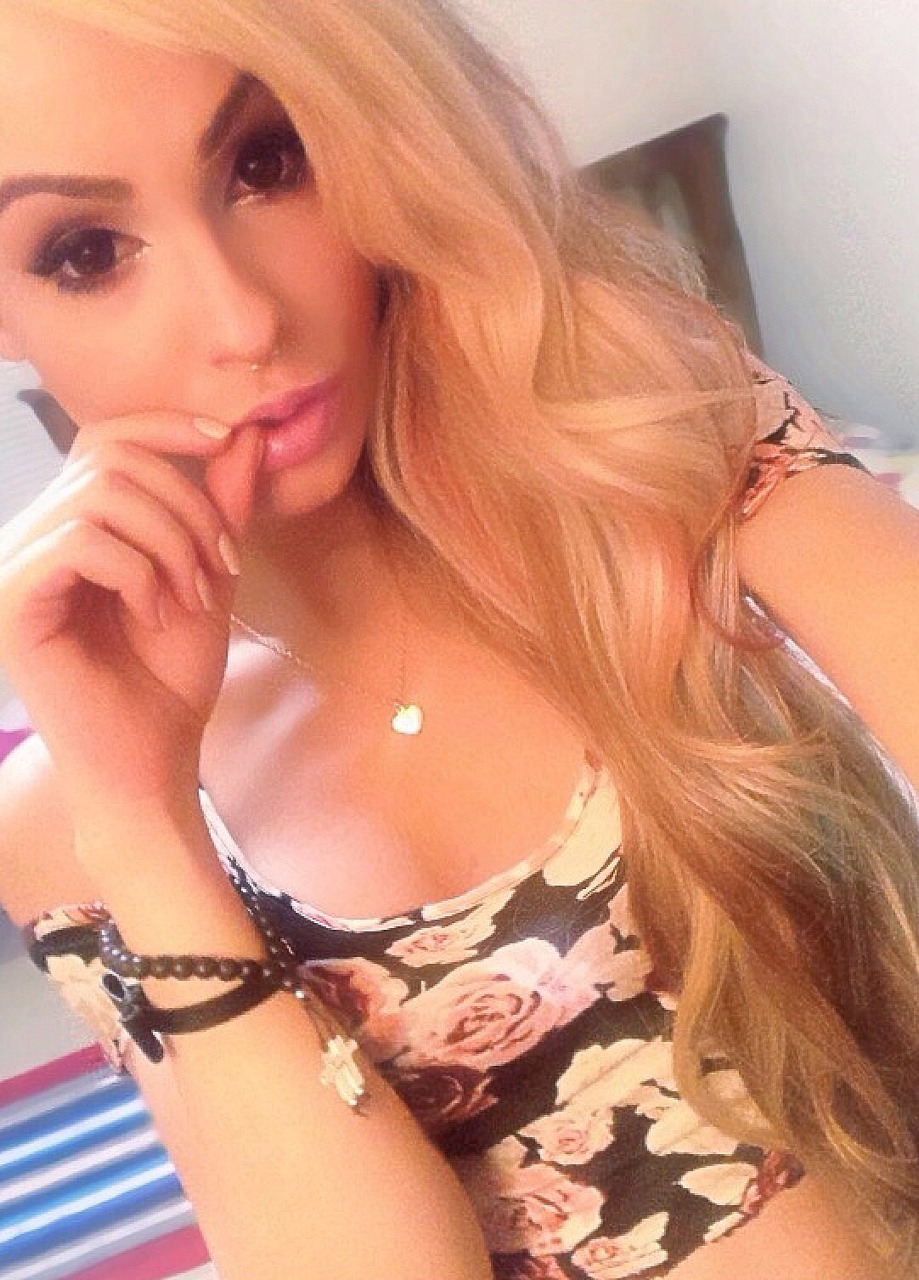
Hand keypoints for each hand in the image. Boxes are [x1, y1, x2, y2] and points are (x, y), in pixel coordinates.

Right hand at [0, 413, 262, 828]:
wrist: (151, 758)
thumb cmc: (171, 677)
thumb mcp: (210, 577)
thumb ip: (219, 507)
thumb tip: (244, 433)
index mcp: (74, 524)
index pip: (106, 437)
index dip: (167, 425)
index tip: (227, 441)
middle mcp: (34, 535)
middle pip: (113, 459)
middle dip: (188, 506)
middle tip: (219, 569)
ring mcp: (15, 566)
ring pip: (101, 495)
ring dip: (170, 543)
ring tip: (190, 599)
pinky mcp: (10, 601)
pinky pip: (80, 542)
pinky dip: (138, 572)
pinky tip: (154, 614)